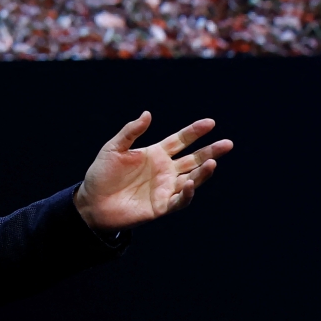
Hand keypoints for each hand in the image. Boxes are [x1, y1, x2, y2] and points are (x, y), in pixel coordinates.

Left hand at [75, 112, 232, 230]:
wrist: (92, 202)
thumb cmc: (101, 174)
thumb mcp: (113, 148)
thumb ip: (130, 132)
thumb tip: (147, 113)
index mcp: (155, 154)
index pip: (180, 140)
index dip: (195, 132)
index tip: (210, 123)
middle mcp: (164, 170)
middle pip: (193, 159)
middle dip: (210, 151)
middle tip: (228, 144)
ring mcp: (164, 188)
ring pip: (191, 178)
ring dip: (202, 172)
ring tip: (212, 162)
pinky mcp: (161, 206)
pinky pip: (179, 200)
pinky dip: (187, 193)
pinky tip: (190, 183)